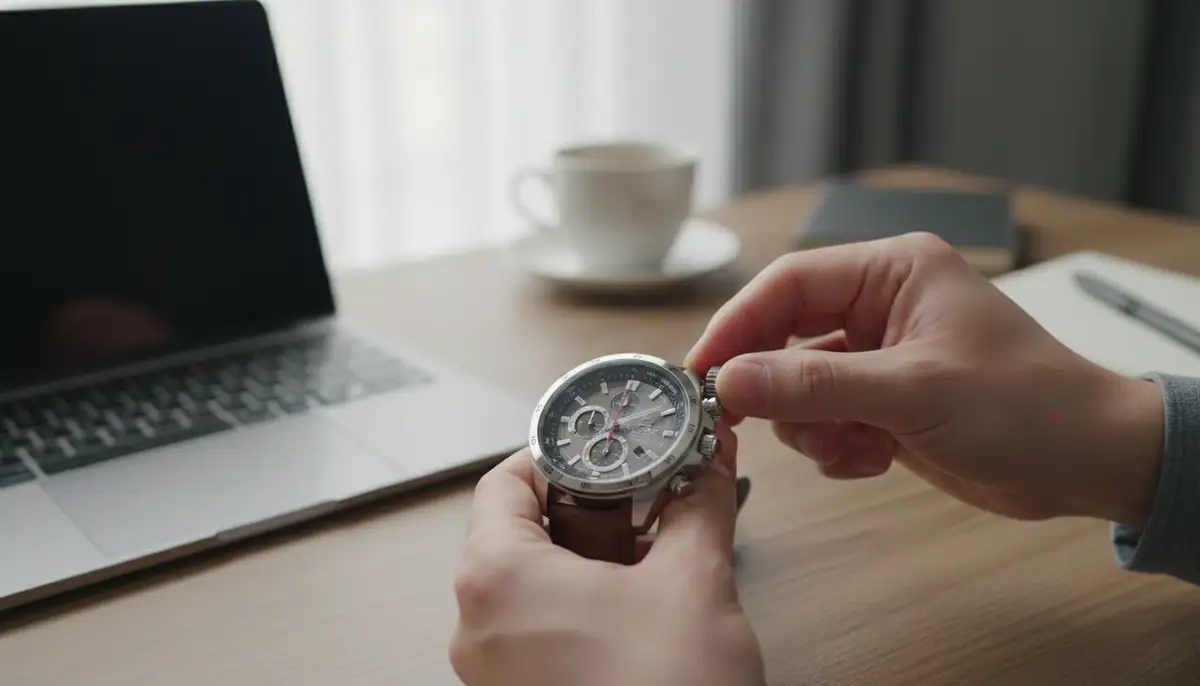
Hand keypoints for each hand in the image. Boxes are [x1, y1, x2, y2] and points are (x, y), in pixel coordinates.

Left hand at [449, 424, 764, 685]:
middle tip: (645, 498)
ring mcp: (497, 673)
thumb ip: (699, 506)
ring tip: (656, 555)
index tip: (604, 446)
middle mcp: (479, 626)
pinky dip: (588, 608)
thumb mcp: (695, 581)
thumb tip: (708, 465)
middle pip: (519, 532)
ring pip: (536, 586)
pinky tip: (645, 608)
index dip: (558, 454)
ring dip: (595, 561)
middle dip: (592, 510)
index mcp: (496, 578)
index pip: (504, 482)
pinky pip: (543, 633)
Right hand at [685, 232, 1164, 526]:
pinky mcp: (884, 400)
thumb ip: (815, 386)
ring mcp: (881, 355)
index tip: (700, 372)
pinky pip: (825, 418)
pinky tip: (873, 460)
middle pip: (785, 336)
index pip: (788, 284)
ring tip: (854, 449)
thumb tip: (729, 381)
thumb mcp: (913, 392)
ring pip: (799, 386)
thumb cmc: (1025, 408)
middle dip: (773, 387)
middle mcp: (881, 306)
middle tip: (743, 425)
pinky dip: (835, 446)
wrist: (1090, 463)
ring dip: (812, 427)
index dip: (737, 327)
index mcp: (893, 272)